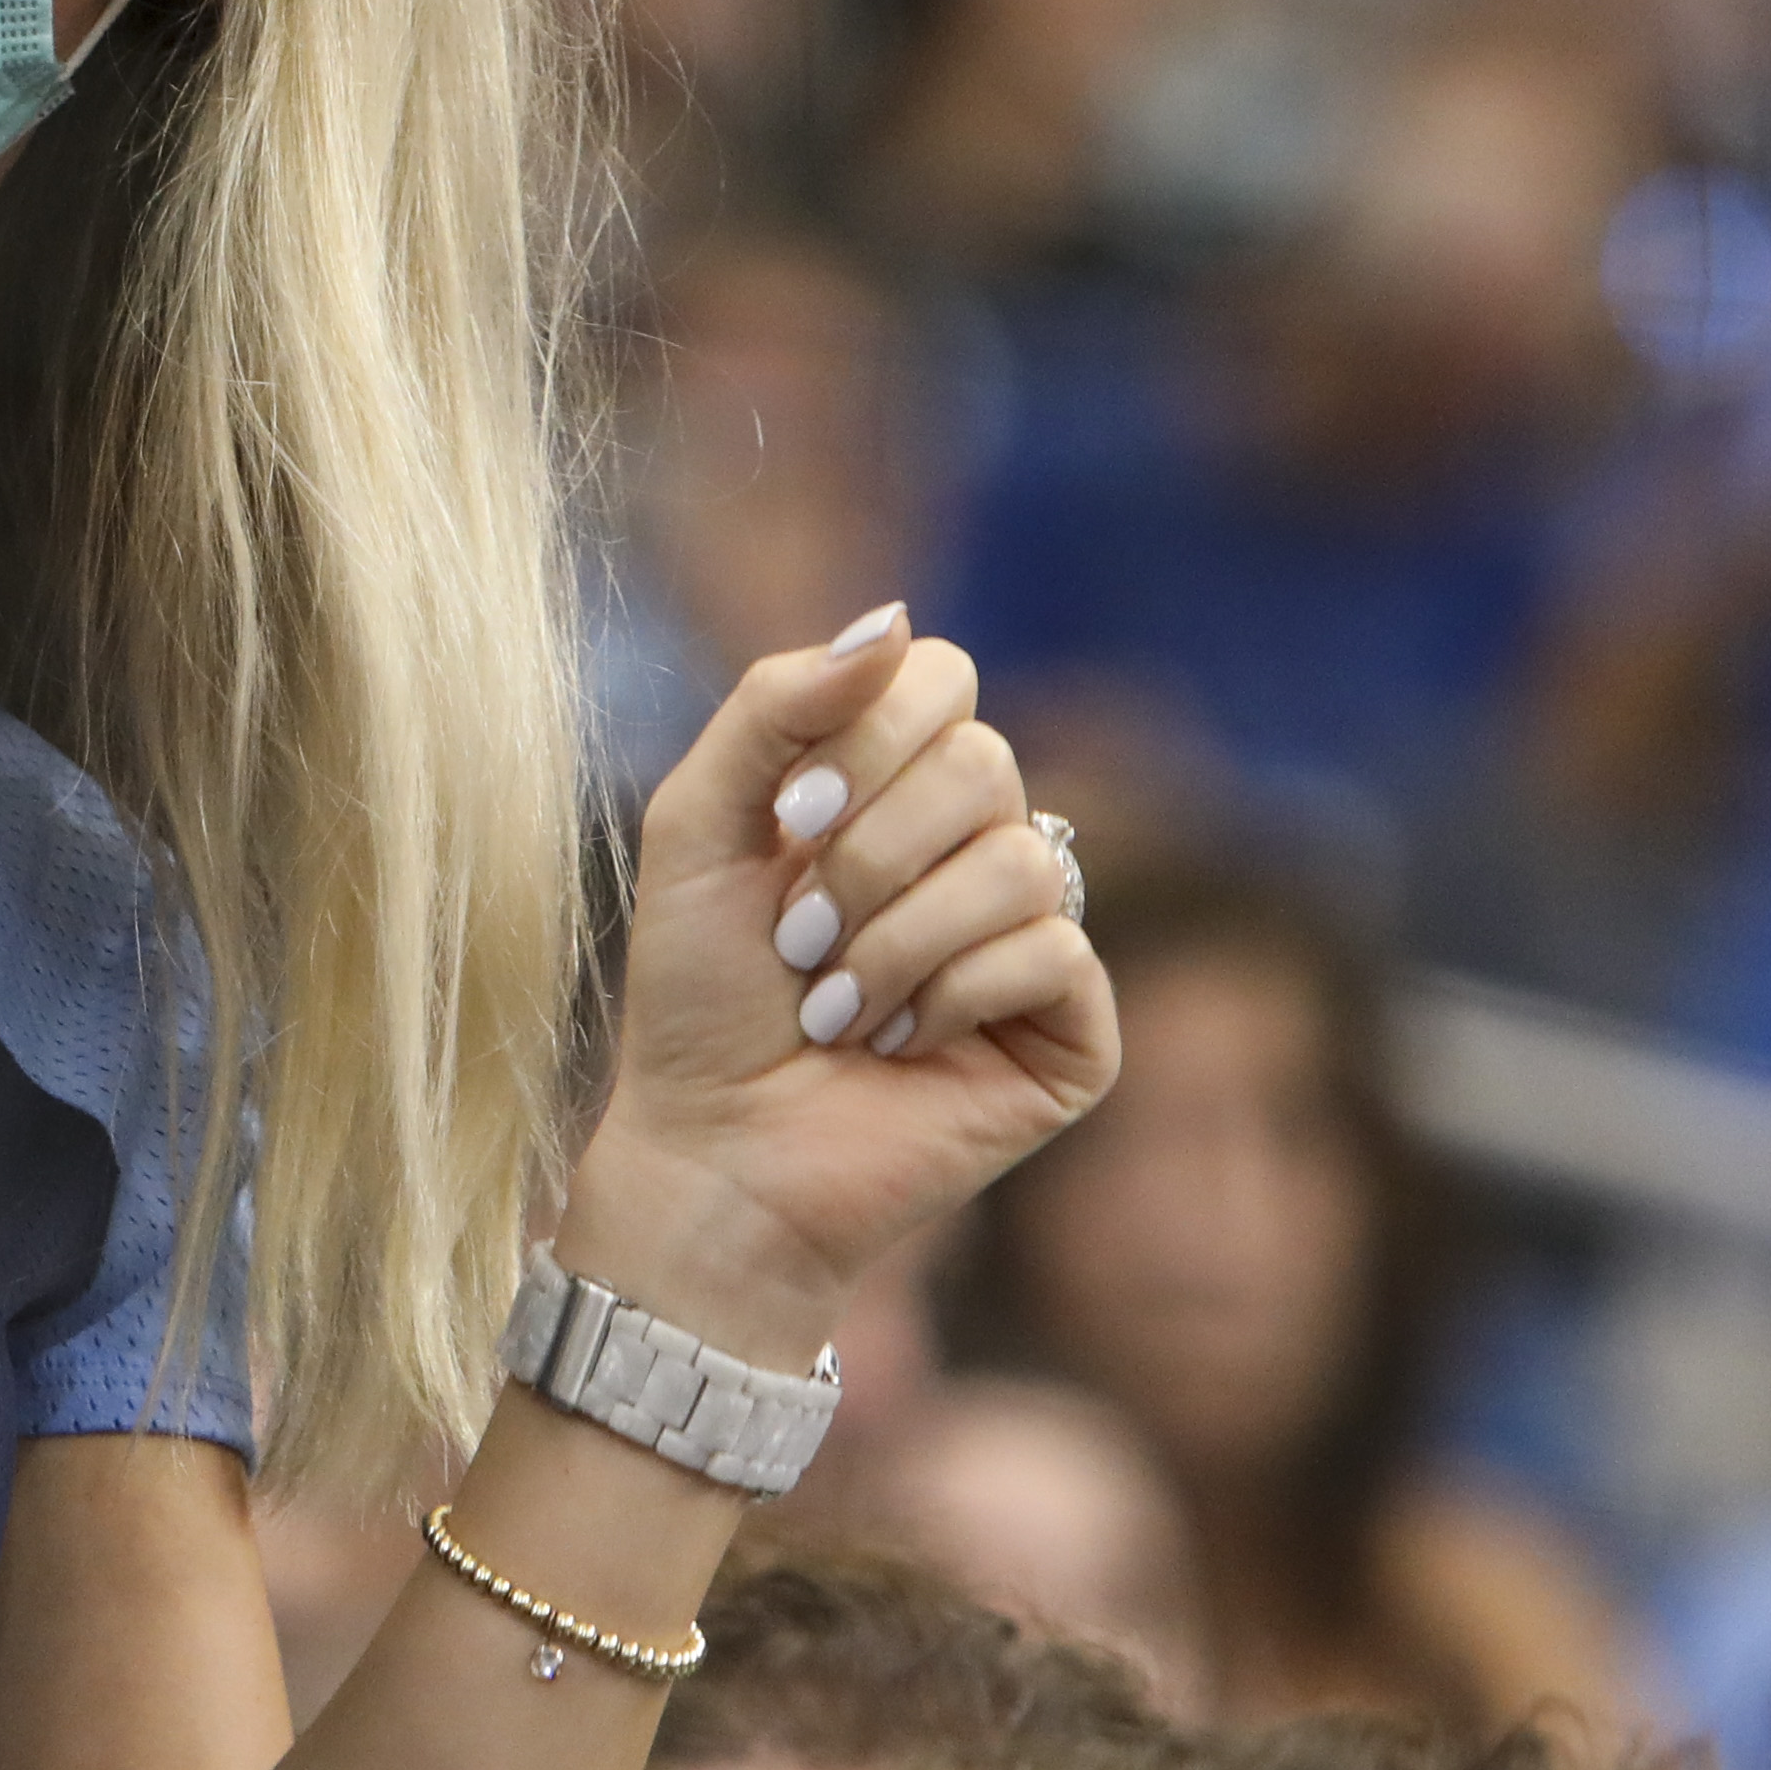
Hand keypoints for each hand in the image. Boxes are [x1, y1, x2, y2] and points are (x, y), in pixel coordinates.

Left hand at [566, 608, 1115, 1363]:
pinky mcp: (1074, 1029)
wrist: (712, 1153)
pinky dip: (952, 996)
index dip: (871, 735)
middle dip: (867, 856)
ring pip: (1020, 862)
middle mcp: (977, 846)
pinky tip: (900, 1045)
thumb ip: (774, 704)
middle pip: (984, 763)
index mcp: (895, 785)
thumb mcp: (696, 824)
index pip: (943, 677)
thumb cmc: (698, 997)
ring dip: (897, 941)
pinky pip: (1055, 953)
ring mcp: (1034, 938)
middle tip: (797, 941)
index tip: (790, 814)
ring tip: (833, 1009)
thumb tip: (898, 616)